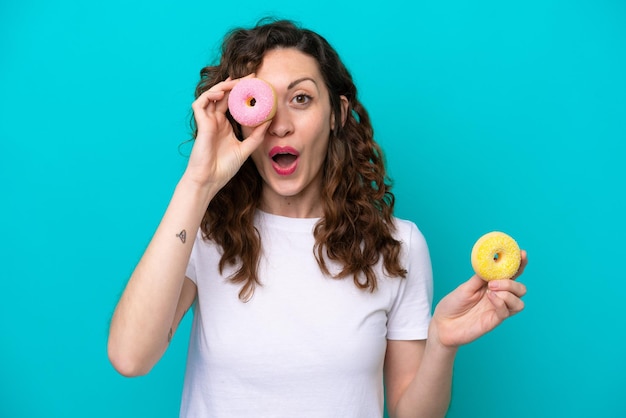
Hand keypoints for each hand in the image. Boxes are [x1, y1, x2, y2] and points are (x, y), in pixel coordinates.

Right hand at [184, 76, 269, 190]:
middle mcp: (215, 120)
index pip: (232, 101)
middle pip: (224, 94)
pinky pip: (200, 103)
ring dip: (224, 86)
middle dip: (236, 83)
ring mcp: (207, 121)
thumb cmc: (224, 168)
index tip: (256, 83)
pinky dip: (210, 95)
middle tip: (251, 77)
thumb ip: (256, 135)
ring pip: (212, 95)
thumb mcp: (246, 149)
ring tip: (238, 82)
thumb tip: (270, 120)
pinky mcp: (201, 124)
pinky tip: (222, 94)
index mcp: (224, 124)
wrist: (210, 180)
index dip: (242, 91)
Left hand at [430, 251, 527, 348]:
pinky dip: (501, 302)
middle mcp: (498, 297)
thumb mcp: (466, 286)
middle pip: (520, 288)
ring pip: (519, 301)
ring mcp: (497, 309)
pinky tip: (490, 297)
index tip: (522, 253)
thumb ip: (480, 277)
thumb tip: (492, 263)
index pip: (511, 274)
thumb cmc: (453, 304)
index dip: (520, 264)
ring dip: (509, 293)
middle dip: (512, 282)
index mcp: (492, 285)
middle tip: (493, 282)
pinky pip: (507, 311)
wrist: (443, 324)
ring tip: (491, 290)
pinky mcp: (494, 320)